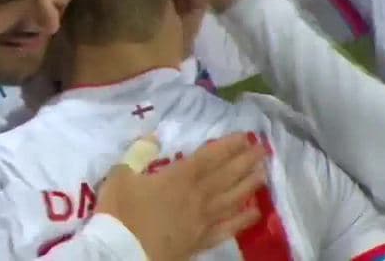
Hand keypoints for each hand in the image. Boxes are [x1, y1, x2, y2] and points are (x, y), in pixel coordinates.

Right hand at [97, 132, 267, 260]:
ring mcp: (203, 221)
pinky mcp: (201, 241)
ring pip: (232, 199)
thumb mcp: (120, 175)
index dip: (228, 146)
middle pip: (227, 176)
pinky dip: (243, 219)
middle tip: (262, 149)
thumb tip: (152, 139)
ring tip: (263, 172)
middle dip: (245, 161)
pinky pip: (228, 228)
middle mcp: (197, 196)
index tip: (245, 136)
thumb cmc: (120, 212)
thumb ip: (138, 154)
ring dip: (249, 185)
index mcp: (179, 177)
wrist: (122, 252)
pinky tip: (255, 211)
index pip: (209, 157)